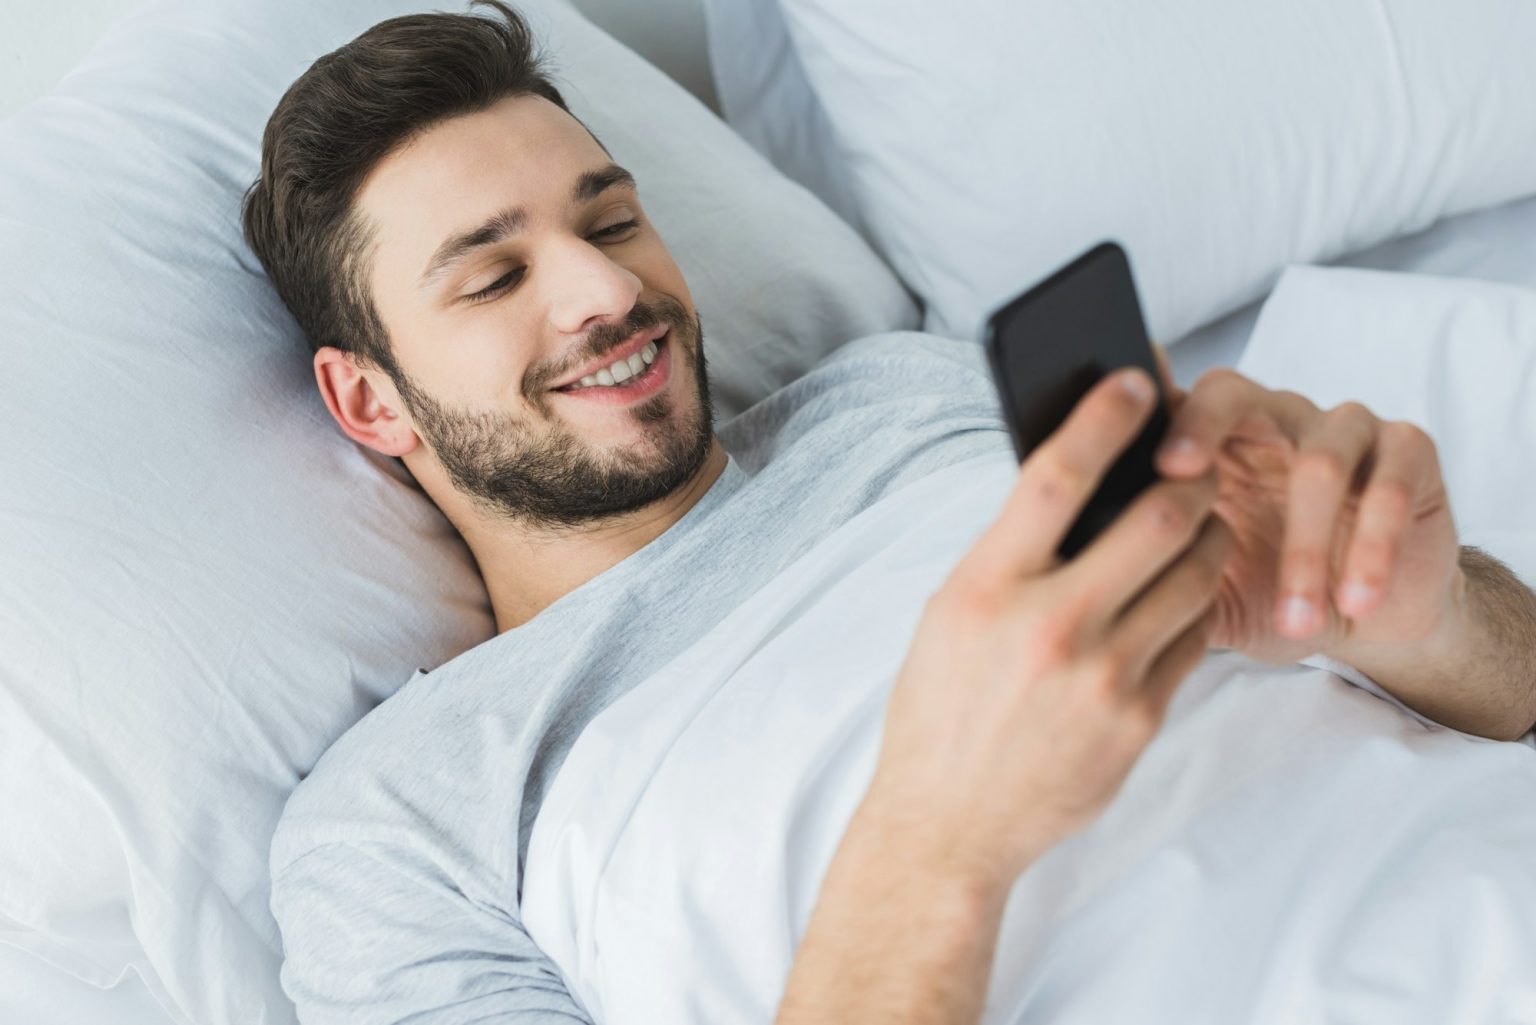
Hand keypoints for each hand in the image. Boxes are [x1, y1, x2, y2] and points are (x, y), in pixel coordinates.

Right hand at [861, 366, 1233, 891]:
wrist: (949, 823)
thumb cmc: (941, 708)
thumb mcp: (951, 615)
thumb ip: (1012, 555)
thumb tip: (1078, 488)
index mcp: (984, 588)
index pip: (1054, 476)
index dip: (1104, 417)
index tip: (1139, 379)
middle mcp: (1047, 625)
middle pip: (1156, 516)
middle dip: (1190, 477)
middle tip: (1199, 463)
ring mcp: (1102, 675)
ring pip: (1193, 573)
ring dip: (1207, 537)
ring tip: (1201, 526)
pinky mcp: (1139, 718)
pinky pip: (1192, 638)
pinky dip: (1191, 607)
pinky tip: (1177, 601)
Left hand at [1147, 343, 1461, 664]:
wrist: (1367, 618)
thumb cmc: (1267, 596)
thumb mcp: (1201, 593)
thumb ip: (1151, 574)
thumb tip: (1079, 581)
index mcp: (1210, 443)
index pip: (1167, 403)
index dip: (1142, 415)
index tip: (1119, 449)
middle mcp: (1269, 418)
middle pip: (1230, 392)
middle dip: (1201, 427)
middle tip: (1177, 474)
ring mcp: (1341, 427)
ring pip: (1319, 460)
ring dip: (1306, 549)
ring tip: (1296, 618)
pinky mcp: (1407, 452)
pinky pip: (1390, 482)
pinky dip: (1372, 549)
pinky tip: (1355, 600)